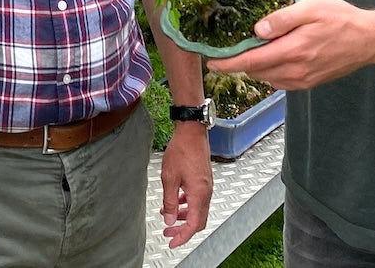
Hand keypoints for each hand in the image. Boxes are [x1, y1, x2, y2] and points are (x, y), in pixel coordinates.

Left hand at [159, 123, 211, 247]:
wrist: (191, 132)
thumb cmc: (181, 150)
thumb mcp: (169, 178)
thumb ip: (170, 202)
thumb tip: (169, 221)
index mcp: (199, 195)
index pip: (193, 225)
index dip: (182, 237)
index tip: (171, 242)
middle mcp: (206, 193)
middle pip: (198, 221)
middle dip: (183, 230)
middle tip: (168, 234)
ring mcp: (206, 186)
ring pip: (198, 211)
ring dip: (184, 217)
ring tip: (168, 217)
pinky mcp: (204, 181)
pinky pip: (197, 200)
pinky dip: (186, 205)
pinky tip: (175, 201)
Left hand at [206, 0, 374, 89]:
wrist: (369, 40)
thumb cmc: (340, 19)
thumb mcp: (310, 9)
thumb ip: (282, 19)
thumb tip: (257, 29)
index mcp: (293, 52)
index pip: (251, 61)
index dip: (228, 63)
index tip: (210, 61)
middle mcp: (296, 71)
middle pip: (256, 71)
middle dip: (238, 63)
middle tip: (226, 50)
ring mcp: (303, 80)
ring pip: (267, 78)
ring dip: (255, 67)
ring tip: (247, 50)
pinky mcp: (309, 83)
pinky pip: (280, 81)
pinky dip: (270, 71)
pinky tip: (272, 56)